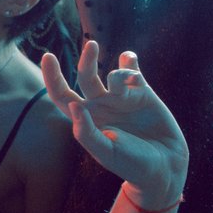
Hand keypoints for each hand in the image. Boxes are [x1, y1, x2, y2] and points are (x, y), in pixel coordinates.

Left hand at [39, 42, 187, 202]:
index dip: (52, 77)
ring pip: (113, 74)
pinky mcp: (143, 93)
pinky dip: (130, 62)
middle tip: (91, 45)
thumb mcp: (105, 153)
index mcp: (86, 119)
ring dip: (119, 73)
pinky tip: (130, 60)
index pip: (62, 94)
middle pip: (86, 76)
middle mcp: (101, 105)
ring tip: (129, 82)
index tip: (48, 56)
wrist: (165, 166)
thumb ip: (86, 132)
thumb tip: (73, 105)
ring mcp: (122, 98)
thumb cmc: (131, 164)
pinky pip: (133, 70)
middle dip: (87, 60)